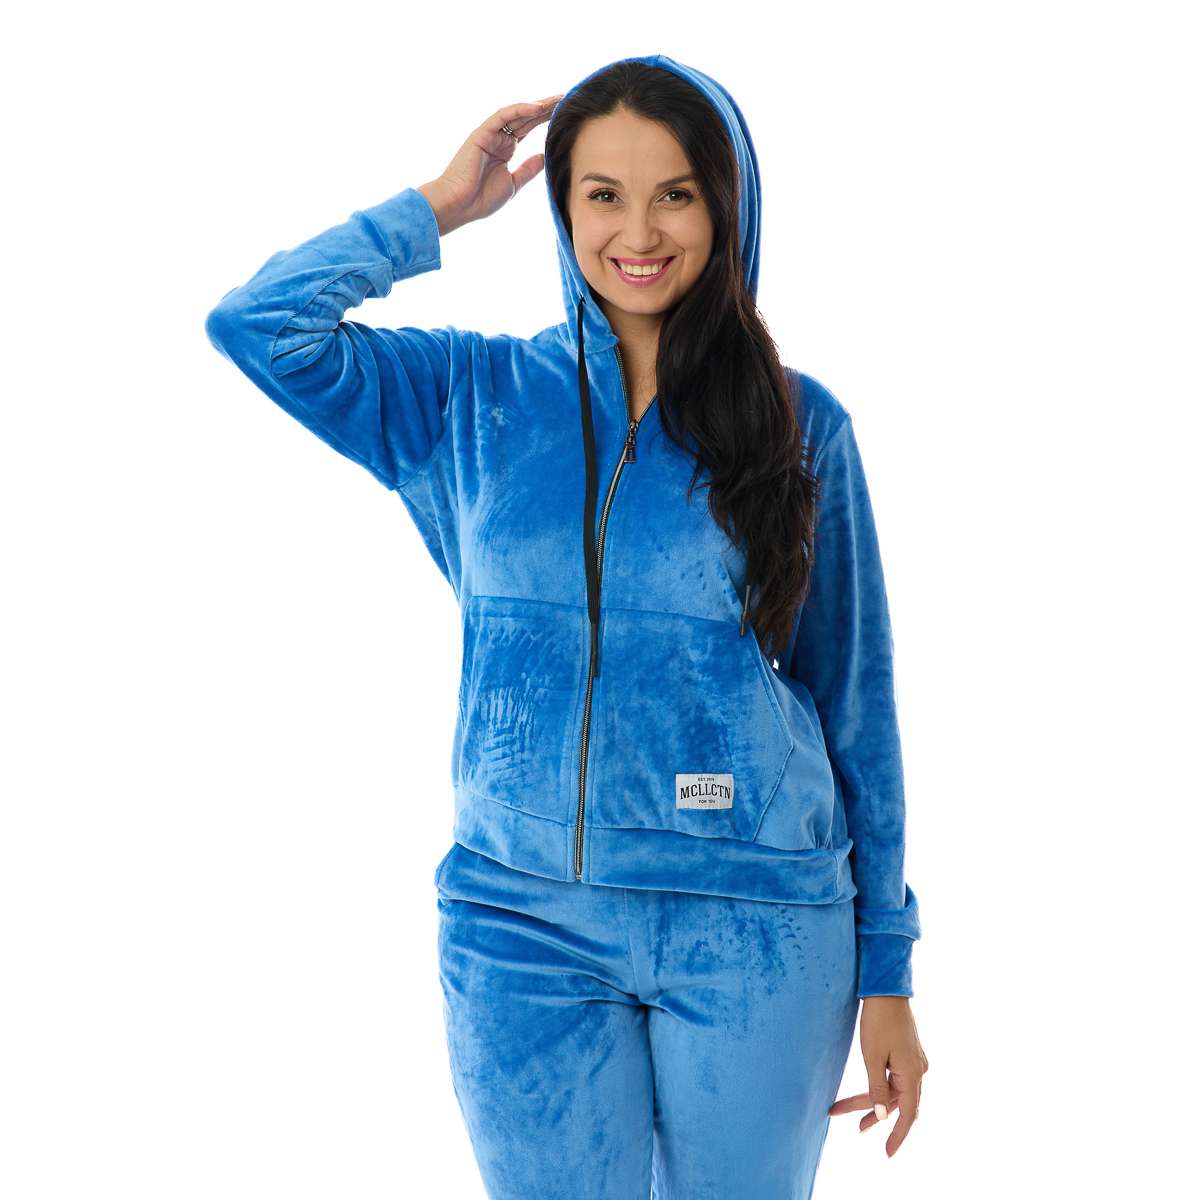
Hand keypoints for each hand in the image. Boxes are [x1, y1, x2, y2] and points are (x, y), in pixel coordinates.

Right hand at [417, 95, 563, 235]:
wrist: (459, 206)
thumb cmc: (481, 199)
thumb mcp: (514, 184)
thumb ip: (529, 169)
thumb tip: (545, 157)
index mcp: (506, 150)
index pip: (529, 128)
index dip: (546, 120)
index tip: (565, 114)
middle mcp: (498, 139)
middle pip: (526, 118)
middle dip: (546, 108)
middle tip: (566, 98)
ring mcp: (490, 134)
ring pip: (517, 114)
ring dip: (537, 105)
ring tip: (557, 99)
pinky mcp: (481, 133)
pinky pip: (502, 116)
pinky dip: (519, 110)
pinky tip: (537, 107)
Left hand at [828, 995, 928, 1157]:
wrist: (886, 990)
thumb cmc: (877, 1020)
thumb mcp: (872, 1055)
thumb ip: (876, 1087)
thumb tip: (880, 1115)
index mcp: (912, 1073)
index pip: (907, 1115)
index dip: (898, 1136)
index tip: (887, 1154)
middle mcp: (918, 1070)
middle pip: (897, 1103)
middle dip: (874, 1114)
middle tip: (852, 1126)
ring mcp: (915, 1062)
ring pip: (895, 1091)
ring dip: (874, 1102)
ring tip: (850, 1114)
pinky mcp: (908, 1055)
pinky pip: (896, 1080)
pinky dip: (880, 1088)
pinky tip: (869, 1094)